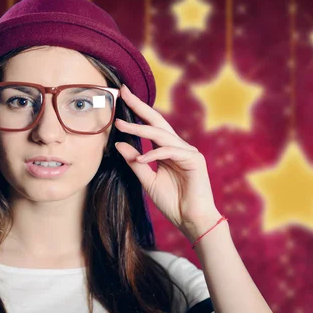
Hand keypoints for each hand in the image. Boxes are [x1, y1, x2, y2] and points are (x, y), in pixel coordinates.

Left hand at [114, 84, 220, 232]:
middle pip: (157, 121)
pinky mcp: (194, 159)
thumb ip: (135, 162)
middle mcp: (178, 147)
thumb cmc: (173, 202)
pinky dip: (153, 154)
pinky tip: (140, 159)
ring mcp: (188, 151)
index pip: (151, 126)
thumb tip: (118, 144)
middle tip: (123, 92)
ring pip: (161, 134)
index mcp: (168, 150)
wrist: (191, 220)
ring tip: (120, 125)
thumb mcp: (148, 180)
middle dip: (139, 106)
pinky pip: (169, 152)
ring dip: (139, 129)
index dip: (137, 112)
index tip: (121, 98)